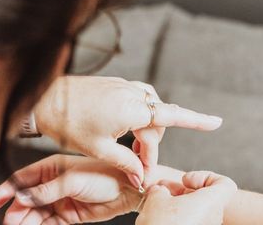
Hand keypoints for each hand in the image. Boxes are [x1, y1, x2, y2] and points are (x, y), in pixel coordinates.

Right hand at [0, 154, 142, 223]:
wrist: (129, 190)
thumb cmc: (106, 175)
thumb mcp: (73, 180)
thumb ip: (47, 190)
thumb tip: (22, 197)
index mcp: (53, 168)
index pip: (23, 178)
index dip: (7, 189)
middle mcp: (54, 184)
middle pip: (26, 199)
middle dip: (16, 210)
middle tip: (10, 221)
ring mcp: (60, 200)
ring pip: (35, 213)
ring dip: (25, 221)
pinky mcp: (68, 215)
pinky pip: (47, 223)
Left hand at [33, 76, 222, 187]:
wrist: (45, 99)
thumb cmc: (69, 124)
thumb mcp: (99, 150)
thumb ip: (126, 162)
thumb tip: (142, 177)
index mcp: (133, 109)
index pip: (173, 116)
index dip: (198, 120)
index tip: (217, 122)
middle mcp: (133, 93)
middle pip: (158, 122)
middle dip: (152, 146)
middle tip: (139, 168)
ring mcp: (125, 86)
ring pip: (149, 111)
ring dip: (146, 131)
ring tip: (132, 150)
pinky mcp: (117, 84)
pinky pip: (138, 100)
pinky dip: (138, 117)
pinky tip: (126, 130)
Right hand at [136, 171, 236, 224]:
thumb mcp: (156, 199)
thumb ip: (162, 189)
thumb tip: (160, 190)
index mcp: (211, 203)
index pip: (225, 184)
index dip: (206, 177)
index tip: (186, 181)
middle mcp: (214, 218)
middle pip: (207, 198)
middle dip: (184, 191)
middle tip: (165, 190)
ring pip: (198, 212)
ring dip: (180, 205)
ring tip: (159, 204)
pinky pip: (193, 224)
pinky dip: (179, 218)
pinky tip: (161, 218)